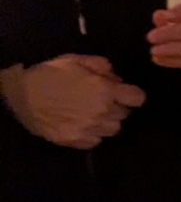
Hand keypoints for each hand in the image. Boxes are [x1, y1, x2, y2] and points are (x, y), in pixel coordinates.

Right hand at [0, 53, 144, 147]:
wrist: (20, 94)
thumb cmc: (49, 74)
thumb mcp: (77, 60)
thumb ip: (102, 66)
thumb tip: (117, 78)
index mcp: (105, 91)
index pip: (138, 99)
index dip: (133, 95)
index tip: (125, 93)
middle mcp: (101, 112)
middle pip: (125, 115)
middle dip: (118, 106)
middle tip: (103, 100)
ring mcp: (88, 129)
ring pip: (113, 129)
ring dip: (107, 121)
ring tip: (93, 114)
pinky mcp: (74, 141)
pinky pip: (96, 141)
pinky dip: (93, 134)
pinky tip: (83, 124)